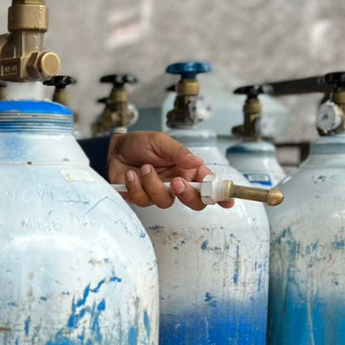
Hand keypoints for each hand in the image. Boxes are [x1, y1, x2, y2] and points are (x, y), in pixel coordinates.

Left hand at [107, 131, 230, 210]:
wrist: (117, 148)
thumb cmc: (142, 143)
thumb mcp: (162, 142)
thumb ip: (179, 152)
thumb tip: (197, 161)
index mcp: (187, 171)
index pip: (208, 186)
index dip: (219, 195)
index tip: (227, 201)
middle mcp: (176, 184)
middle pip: (194, 202)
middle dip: (188, 195)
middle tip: (177, 182)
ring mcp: (159, 193)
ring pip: (165, 202)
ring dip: (153, 184)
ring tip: (144, 167)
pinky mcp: (141, 198)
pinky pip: (143, 200)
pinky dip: (136, 186)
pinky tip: (131, 174)